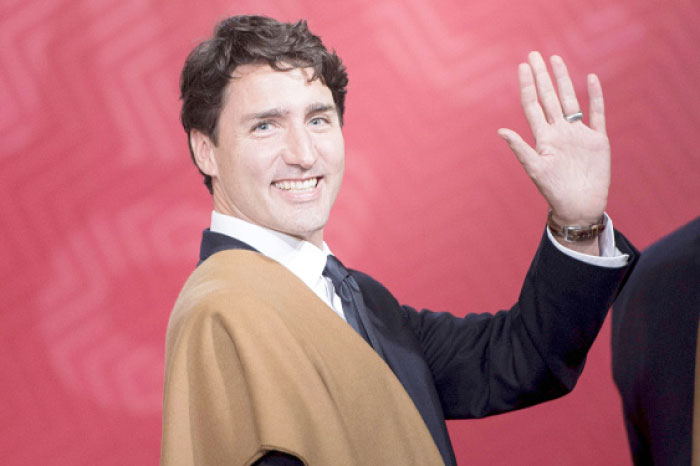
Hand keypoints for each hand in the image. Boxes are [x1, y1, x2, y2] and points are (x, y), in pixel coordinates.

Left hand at [498, 51, 609, 226]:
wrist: (578, 207)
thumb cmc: (553, 192)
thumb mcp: (535, 169)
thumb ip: (520, 149)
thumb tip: (501, 130)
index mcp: (543, 137)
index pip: (533, 105)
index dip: (527, 85)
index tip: (522, 66)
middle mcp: (559, 132)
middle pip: (549, 97)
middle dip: (541, 76)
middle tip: (534, 54)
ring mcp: (578, 134)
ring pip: (570, 100)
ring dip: (564, 80)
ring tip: (556, 60)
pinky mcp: (597, 140)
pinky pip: (597, 113)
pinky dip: (595, 96)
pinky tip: (591, 79)